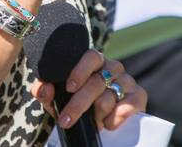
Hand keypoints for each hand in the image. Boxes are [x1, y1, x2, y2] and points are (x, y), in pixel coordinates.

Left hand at [30, 50, 146, 131]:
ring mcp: (127, 80)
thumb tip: (42, 88)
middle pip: (96, 83)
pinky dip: (114, 119)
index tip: (69, 87)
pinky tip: (108, 124)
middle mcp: (112, 67)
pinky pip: (126, 108)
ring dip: (96, 116)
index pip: (91, 57)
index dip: (80, 71)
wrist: (101, 121)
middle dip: (78, 105)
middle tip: (66, 121)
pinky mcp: (139, 96)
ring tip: (92, 121)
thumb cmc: (77, 103)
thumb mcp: (58, 98)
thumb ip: (46, 91)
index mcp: (94, 62)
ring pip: (107, 99)